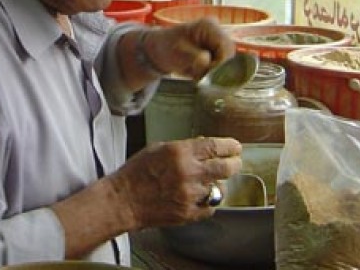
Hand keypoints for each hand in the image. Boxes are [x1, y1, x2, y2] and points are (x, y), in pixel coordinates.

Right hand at [111, 136, 242, 227]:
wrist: (123, 201)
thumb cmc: (136, 173)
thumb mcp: (158, 149)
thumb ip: (183, 148)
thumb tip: (203, 146)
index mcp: (180, 153)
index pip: (215, 146)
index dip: (230, 146)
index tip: (236, 147)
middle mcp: (188, 173)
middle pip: (226, 168)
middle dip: (234, 164)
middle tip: (235, 163)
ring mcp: (190, 195)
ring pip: (219, 190)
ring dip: (217, 185)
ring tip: (210, 183)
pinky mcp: (188, 213)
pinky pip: (210, 207)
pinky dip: (208, 202)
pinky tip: (200, 198)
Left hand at [144, 18, 237, 80]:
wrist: (159, 50)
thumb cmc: (167, 48)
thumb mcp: (178, 54)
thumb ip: (194, 57)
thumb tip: (207, 61)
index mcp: (209, 26)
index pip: (226, 46)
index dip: (221, 63)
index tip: (209, 74)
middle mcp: (218, 32)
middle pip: (229, 55)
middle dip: (218, 69)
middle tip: (202, 77)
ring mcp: (218, 42)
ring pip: (228, 62)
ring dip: (215, 72)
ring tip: (197, 75)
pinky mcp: (217, 52)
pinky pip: (222, 66)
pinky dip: (212, 73)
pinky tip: (199, 74)